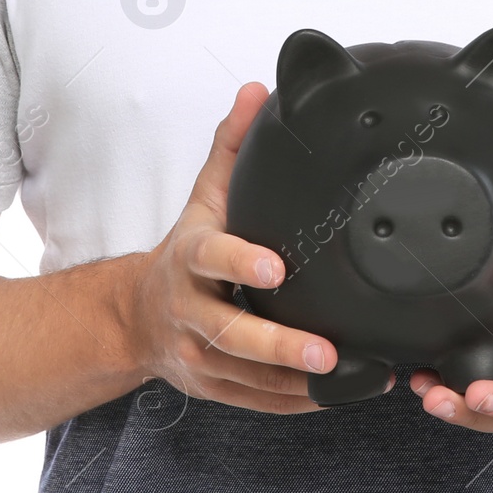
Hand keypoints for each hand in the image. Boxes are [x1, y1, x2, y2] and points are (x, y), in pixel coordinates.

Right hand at [123, 82, 395, 413]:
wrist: (137, 317)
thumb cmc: (188, 250)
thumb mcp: (205, 196)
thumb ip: (232, 145)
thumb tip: (257, 90)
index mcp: (189, 258)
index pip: (212, 259)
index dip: (241, 263)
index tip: (277, 269)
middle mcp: (190, 312)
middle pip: (231, 335)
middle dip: (279, 345)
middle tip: (326, 350)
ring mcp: (198, 357)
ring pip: (248, 379)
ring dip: (299, 383)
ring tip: (354, 376)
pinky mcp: (214, 390)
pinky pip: (258, 402)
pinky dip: (297, 403)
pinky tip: (341, 394)